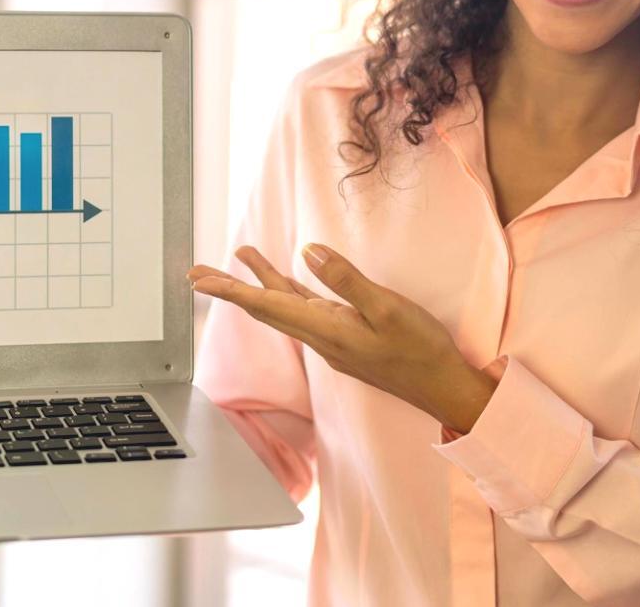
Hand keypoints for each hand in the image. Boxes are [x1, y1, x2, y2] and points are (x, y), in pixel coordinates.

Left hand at [189, 243, 496, 432]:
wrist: (443, 388)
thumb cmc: (420, 350)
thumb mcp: (387, 309)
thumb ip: (346, 280)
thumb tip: (308, 251)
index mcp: (326, 329)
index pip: (266, 305)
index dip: (230, 290)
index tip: (198, 280)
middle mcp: (321, 336)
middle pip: (265, 307)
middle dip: (230, 288)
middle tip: (196, 272)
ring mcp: (332, 338)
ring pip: (285, 306)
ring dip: (259, 283)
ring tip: (240, 256)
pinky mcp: (345, 337)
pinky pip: (306, 309)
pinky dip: (288, 291)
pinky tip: (285, 281)